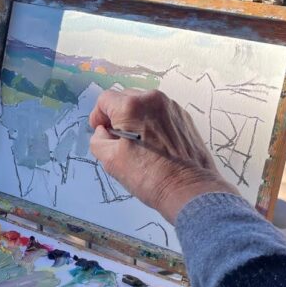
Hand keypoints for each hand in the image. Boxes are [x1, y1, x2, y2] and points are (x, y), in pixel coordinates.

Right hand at [89, 89, 237, 222]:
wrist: (188, 189)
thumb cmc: (147, 176)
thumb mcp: (110, 161)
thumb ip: (98, 139)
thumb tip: (103, 131)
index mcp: (131, 106)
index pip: (105, 100)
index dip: (97, 115)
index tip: (100, 131)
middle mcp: (152, 99)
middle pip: (125, 98)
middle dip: (116, 115)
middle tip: (116, 138)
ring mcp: (171, 106)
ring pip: (144, 104)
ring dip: (135, 118)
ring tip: (136, 141)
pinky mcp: (184, 116)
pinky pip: (160, 112)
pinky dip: (152, 122)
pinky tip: (154, 143)